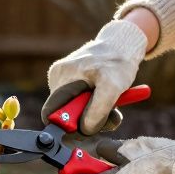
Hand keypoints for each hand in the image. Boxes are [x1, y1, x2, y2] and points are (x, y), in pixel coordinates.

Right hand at [42, 20, 148, 136]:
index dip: (66, 126)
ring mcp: (66, 80)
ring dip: (96, 113)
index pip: (51, 113)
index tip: (88, 128)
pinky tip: (109, 96)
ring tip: (113, 102)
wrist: (124, 44)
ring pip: (76, 111)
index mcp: (59, 78)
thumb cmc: (118, 62)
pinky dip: (98, 106)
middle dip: (88, 120)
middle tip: (110, 114)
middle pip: (65, 114)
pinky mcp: (76, 82)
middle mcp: (58, 79)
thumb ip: (97, 111)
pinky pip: (83, 103)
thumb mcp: (112, 87)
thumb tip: (84, 129)